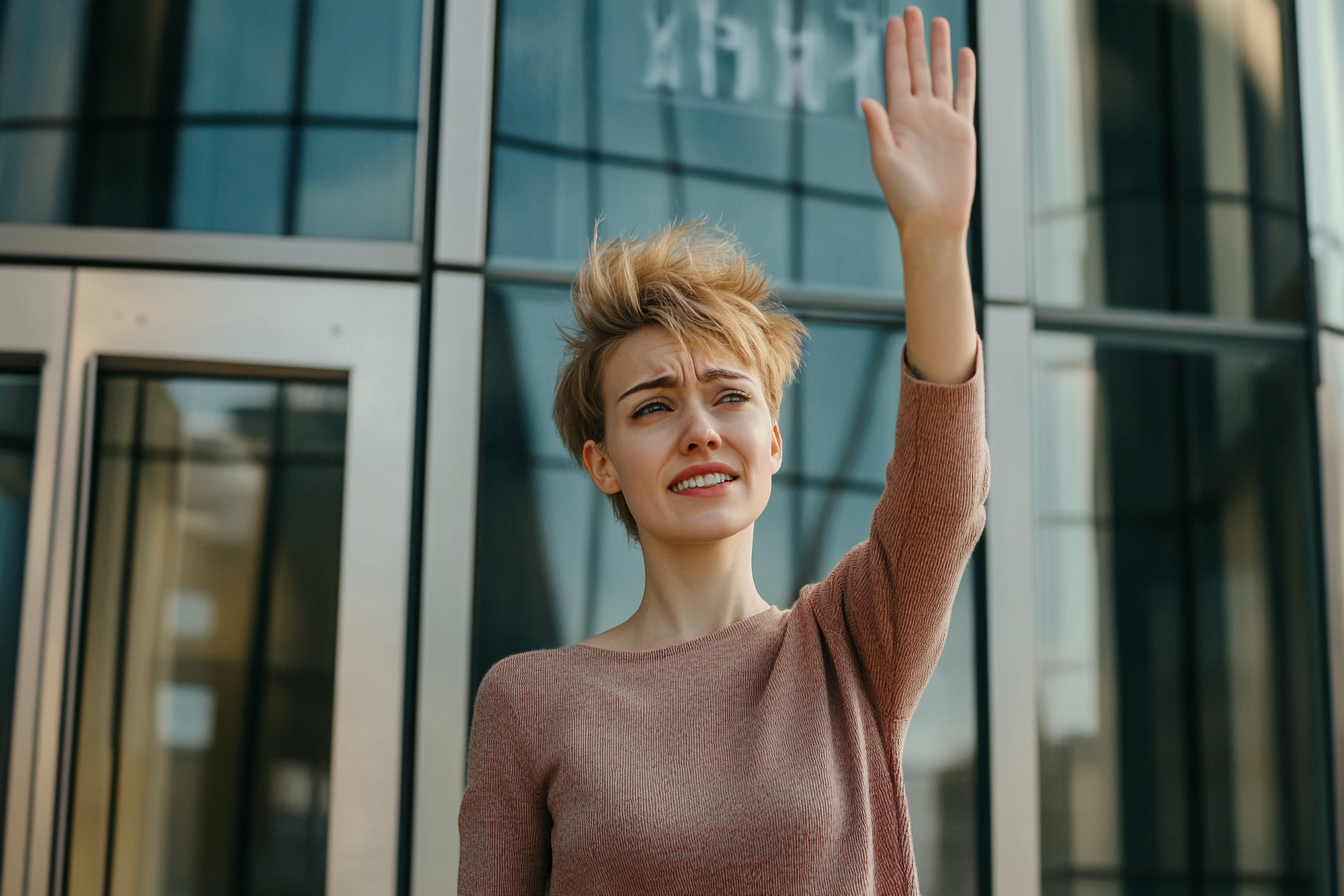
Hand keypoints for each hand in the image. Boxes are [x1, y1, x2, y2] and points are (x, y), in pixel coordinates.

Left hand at [860, 8, 976, 240]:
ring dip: (939, 49)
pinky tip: (963, 54)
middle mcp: (920, 114)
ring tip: (938, 22)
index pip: (897, 73)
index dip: (895, 47)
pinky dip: (964, 75)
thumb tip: (867, 99)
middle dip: (914, 39)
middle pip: (918, 66)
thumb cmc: (905, 197)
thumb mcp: (885, 161)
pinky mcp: (962, 130)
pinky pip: (964, 95)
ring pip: (942, 75)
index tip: (893, 20)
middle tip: (911, 10)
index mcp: (898, 118)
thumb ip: (878, 128)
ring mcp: (942, 120)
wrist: (934, 220)